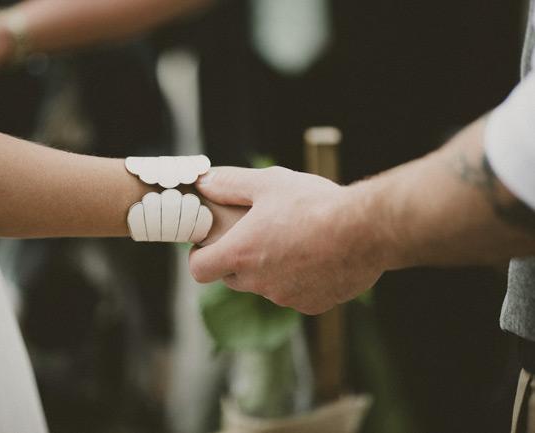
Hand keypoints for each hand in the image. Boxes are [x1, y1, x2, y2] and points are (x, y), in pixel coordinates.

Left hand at [189, 166, 388, 314]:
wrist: (366, 230)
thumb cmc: (315, 204)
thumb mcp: (268, 182)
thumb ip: (231, 185)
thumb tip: (205, 184)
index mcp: (241, 253)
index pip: (199, 270)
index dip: (199, 257)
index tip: (209, 244)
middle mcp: (259, 282)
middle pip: (231, 278)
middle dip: (237, 259)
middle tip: (256, 235)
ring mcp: (285, 298)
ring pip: (265, 286)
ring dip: (270, 269)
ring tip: (293, 241)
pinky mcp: (312, 305)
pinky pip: (294, 294)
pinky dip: (298, 280)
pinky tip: (316, 257)